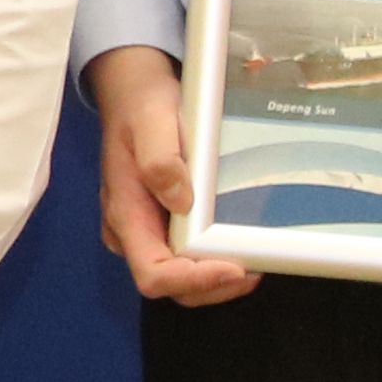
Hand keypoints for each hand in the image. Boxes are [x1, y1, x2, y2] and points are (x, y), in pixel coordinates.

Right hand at [86, 45, 258, 306]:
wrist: (135, 94)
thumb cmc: (141, 108)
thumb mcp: (150, 122)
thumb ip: (159, 159)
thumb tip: (181, 200)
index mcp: (125, 216)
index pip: (153, 274)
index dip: (193, 280)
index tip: (233, 268)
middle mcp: (133, 234)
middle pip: (171, 286)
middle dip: (213, 286)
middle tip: (256, 268)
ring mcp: (149, 231)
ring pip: (182, 279)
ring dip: (219, 280)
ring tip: (256, 261)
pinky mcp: (164, 225)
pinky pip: (188, 258)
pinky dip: (216, 262)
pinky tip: (242, 246)